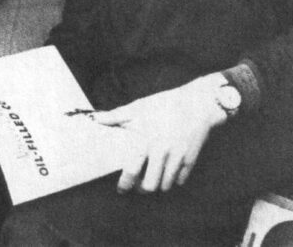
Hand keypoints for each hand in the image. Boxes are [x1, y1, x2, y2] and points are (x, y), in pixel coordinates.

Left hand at [92, 74, 228, 193]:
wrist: (197, 103)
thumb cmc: (163, 104)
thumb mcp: (138, 108)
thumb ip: (116, 116)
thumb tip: (96, 119)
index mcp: (146, 141)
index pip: (132, 171)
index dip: (125, 184)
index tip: (121, 189)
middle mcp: (163, 153)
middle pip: (151, 185)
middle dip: (142, 189)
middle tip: (136, 187)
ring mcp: (179, 157)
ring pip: (167, 185)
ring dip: (157, 186)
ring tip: (150, 182)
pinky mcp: (191, 159)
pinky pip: (181, 179)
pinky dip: (173, 181)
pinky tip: (167, 175)